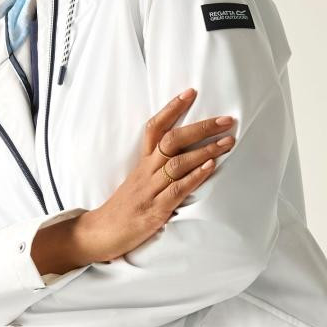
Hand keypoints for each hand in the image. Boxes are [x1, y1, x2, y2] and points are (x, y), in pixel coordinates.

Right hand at [76, 87, 235, 262]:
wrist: (99, 233)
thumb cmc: (123, 209)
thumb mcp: (138, 183)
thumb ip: (157, 170)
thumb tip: (185, 156)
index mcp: (142, 163)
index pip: (154, 128)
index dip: (172, 109)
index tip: (191, 93)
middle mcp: (145, 172)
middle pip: (172, 140)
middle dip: (201, 128)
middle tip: (226, 120)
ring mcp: (149, 190)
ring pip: (177, 163)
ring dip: (205, 150)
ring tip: (227, 142)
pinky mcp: (154, 211)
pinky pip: (176, 189)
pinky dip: (195, 176)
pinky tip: (210, 167)